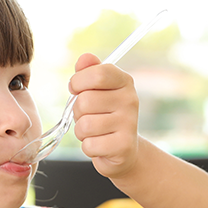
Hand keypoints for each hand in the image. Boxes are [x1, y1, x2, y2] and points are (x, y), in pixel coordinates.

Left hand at [70, 53, 138, 178]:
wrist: (124, 149)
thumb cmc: (105, 116)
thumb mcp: (97, 91)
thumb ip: (89, 71)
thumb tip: (85, 58)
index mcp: (124, 82)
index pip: (97, 73)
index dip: (78, 81)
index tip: (76, 89)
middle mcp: (130, 100)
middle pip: (85, 101)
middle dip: (78, 112)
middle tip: (89, 116)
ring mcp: (129, 123)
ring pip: (85, 125)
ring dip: (82, 131)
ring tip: (94, 131)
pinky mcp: (124, 146)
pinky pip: (89, 145)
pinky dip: (88, 147)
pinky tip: (100, 144)